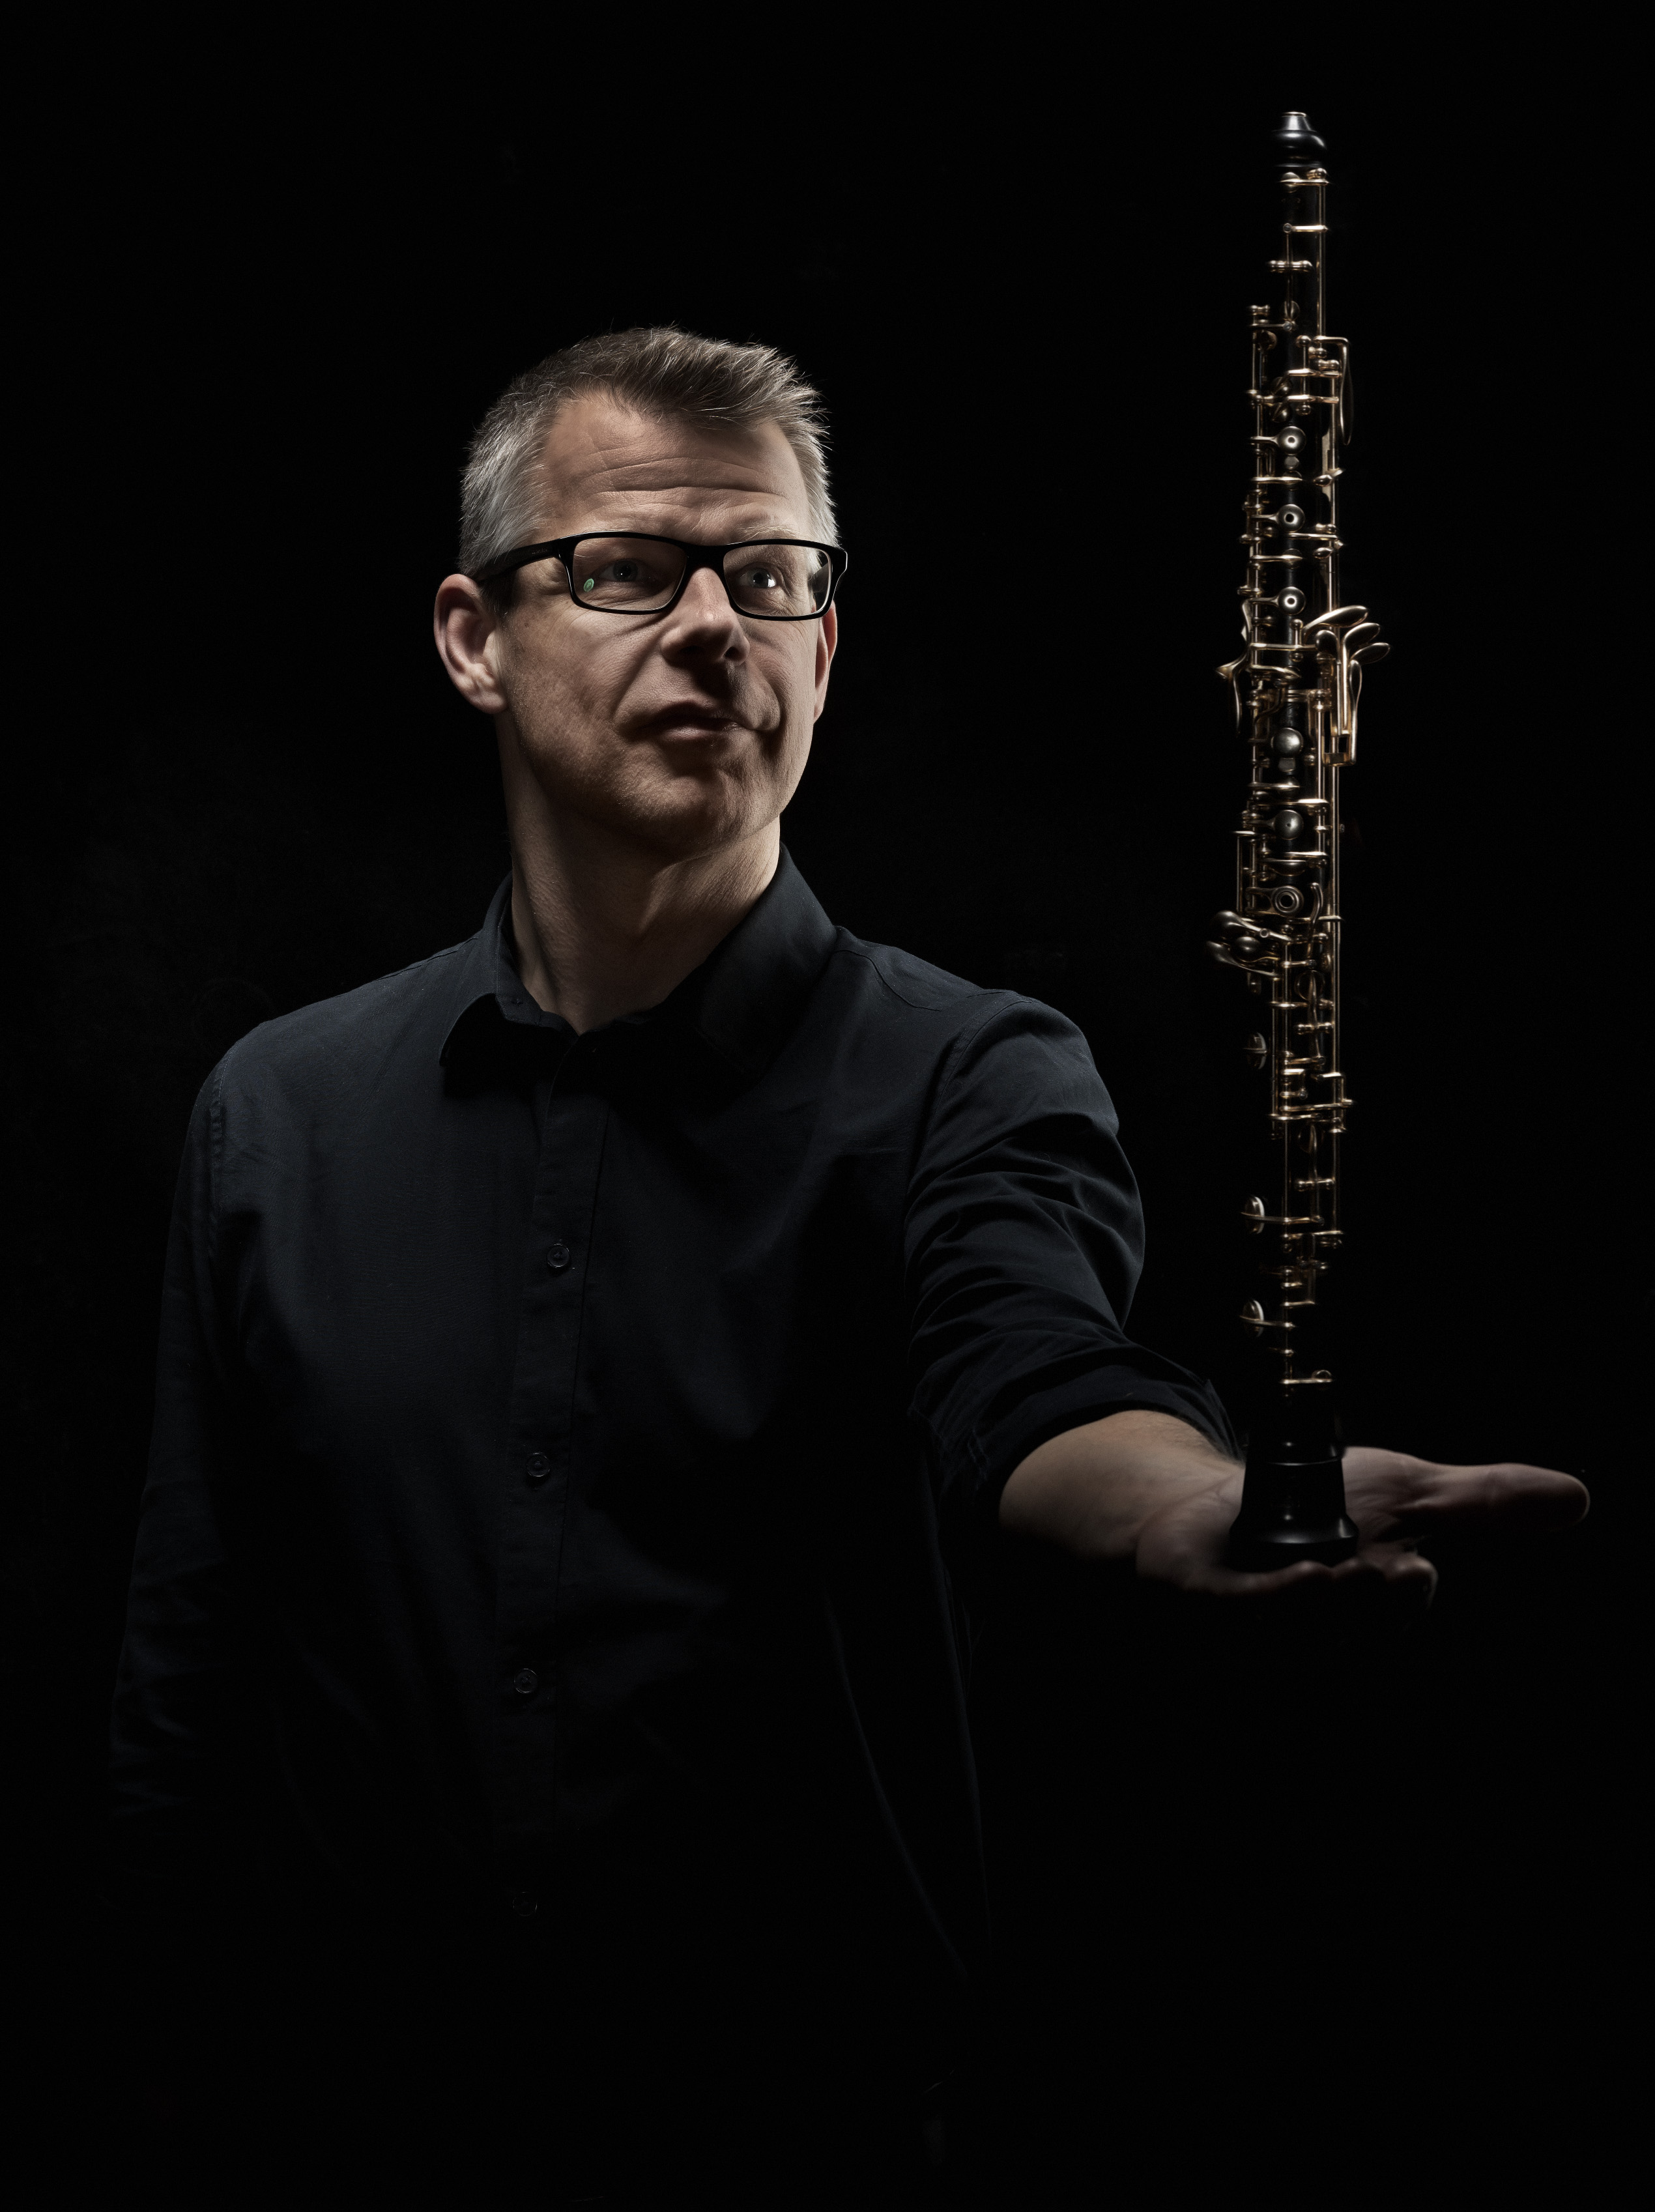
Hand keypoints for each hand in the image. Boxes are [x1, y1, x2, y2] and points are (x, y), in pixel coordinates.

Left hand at [1133, 1446, 1588, 1609]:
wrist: (1216, 1506)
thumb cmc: (1325, 1507)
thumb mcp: (1408, 1494)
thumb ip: (1483, 1502)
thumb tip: (1576, 1497)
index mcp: (1371, 1614)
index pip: (1395, 1614)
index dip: (1403, 1597)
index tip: (1414, 1571)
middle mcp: (1320, 1635)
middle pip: (1352, 1633)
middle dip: (1368, 1604)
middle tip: (1385, 1572)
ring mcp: (1260, 1628)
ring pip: (1297, 1632)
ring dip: (1318, 1608)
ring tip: (1331, 1577)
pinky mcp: (1208, 1605)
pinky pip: (1242, 1613)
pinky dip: (1271, 1601)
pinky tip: (1296, 1579)